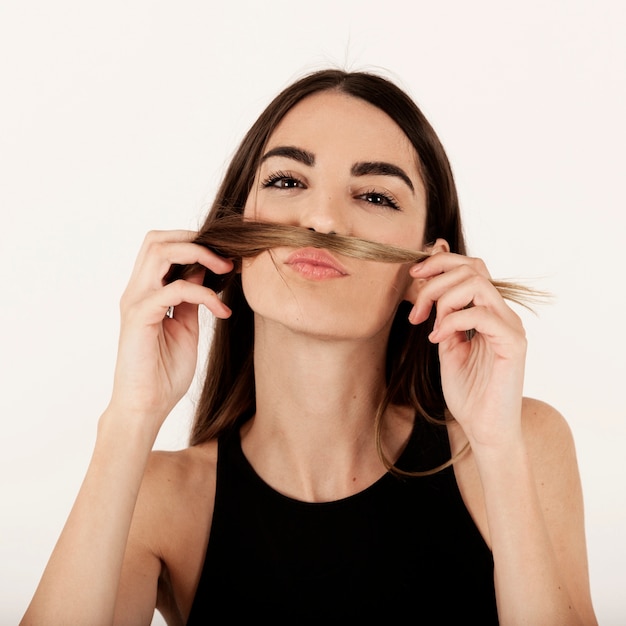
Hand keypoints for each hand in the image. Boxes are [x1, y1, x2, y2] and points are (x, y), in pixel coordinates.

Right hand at [107, 230, 232, 434]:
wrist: (146, 406)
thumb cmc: (164, 371)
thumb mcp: (185, 325)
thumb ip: (190, 297)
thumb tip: (204, 271)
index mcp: (146, 291)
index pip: (163, 247)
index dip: (194, 244)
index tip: (226, 258)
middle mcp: (136, 291)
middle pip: (157, 239)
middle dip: (195, 240)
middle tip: (226, 258)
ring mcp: (135, 301)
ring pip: (160, 252)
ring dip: (198, 255)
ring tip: (226, 269)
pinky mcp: (140, 317)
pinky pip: (174, 290)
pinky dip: (203, 294)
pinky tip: (221, 311)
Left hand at [405, 245, 526, 450]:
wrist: (484, 428)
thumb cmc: (468, 392)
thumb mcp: (447, 345)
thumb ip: (443, 317)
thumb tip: (431, 289)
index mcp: (489, 312)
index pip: (471, 268)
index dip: (440, 263)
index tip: (413, 276)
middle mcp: (503, 314)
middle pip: (473, 268)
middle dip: (435, 282)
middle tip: (416, 311)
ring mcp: (510, 327)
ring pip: (477, 283)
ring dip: (443, 299)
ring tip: (429, 325)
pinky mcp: (513, 343)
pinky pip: (481, 314)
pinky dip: (452, 321)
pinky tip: (438, 338)